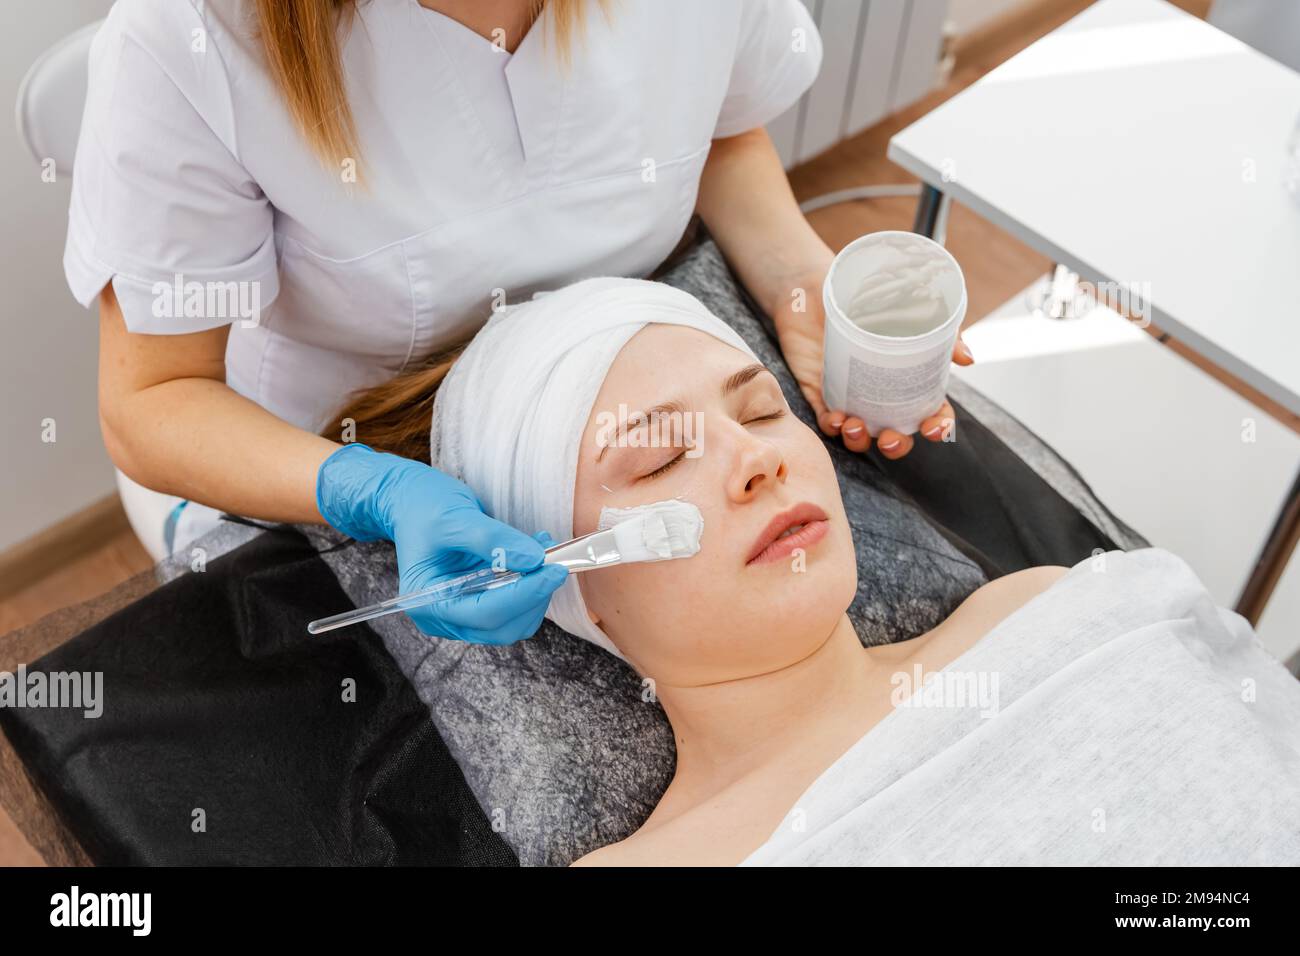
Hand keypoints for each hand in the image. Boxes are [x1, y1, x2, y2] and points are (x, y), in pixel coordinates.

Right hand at [316, 443, 567, 642]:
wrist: (409, 501)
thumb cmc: (423, 507)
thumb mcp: (456, 517)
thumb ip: (494, 540)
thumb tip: (534, 560)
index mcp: (429, 601)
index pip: (485, 613)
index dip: (525, 594)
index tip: (555, 569)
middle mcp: (445, 615)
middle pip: (502, 626)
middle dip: (533, 596)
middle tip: (554, 560)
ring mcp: (462, 611)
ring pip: (513, 621)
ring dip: (536, 590)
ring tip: (544, 549)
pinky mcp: (478, 601)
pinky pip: (513, 605)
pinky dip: (531, 584)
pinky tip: (535, 554)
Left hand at [772, 288, 973, 459]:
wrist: (815, 282)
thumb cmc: (865, 296)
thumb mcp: (907, 308)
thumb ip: (941, 332)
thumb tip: (968, 359)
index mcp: (908, 379)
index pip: (930, 412)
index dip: (937, 426)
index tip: (934, 428)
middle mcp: (881, 393)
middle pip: (896, 434)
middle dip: (897, 446)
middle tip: (891, 440)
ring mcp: (851, 395)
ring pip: (859, 436)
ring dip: (859, 441)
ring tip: (854, 426)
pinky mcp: (821, 392)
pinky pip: (826, 422)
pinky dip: (831, 427)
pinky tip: (834, 418)